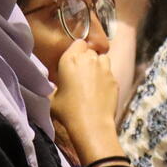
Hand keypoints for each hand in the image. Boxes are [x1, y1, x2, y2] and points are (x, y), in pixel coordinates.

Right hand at [50, 40, 120, 158]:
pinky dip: (106, 79)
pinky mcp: (114, 79)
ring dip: (98, 65)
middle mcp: (89, 59)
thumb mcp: (52, 98)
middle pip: (90, 51)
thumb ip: (54, 86)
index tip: (73, 62)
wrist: (91, 124)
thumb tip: (55, 85)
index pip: (78, 43)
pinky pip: (109, 73)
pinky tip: (100, 91)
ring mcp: (104, 68)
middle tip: (81, 74)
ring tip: (92, 80)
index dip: (76, 51)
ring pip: (103, 59)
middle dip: (87, 59)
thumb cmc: (68, 111)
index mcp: (70, 59)